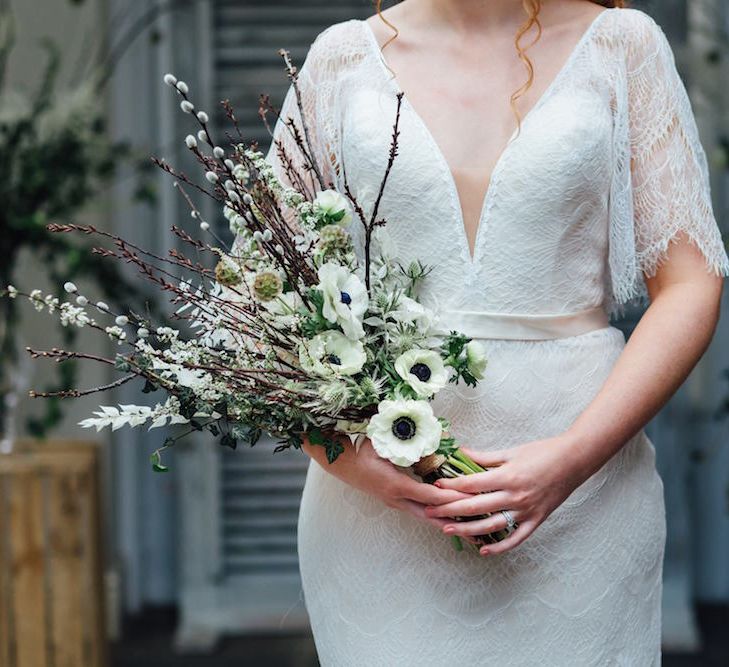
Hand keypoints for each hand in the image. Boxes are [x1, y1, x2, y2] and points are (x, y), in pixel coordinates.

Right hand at [302, 435, 473, 532]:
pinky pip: (421, 511)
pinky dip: (437, 516)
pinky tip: (450, 521)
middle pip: (432, 515)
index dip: (452, 498)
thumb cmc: (362, 449)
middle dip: (456, 521)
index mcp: (396, 485)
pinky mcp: (397, 501)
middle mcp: (398, 499)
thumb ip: (407, 440)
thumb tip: (432, 433)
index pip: (430, 496)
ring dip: (448, 523)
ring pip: (427, 517)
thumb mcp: (384, 442)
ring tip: (471, 534)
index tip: (472, 500)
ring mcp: (397, 503)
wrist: (341, 463)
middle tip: (480, 530)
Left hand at [425, 435, 585, 555]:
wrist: (574, 460)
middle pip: (475, 507)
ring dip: (467, 530)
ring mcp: (526, 511)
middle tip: (429, 512)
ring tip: (447, 530)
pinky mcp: (536, 520)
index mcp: (507, 476)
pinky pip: (516, 538)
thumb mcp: (511, 452)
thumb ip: (485, 457)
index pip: (472, 484)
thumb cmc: (542, 452)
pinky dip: (499, 547)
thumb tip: (460, 453)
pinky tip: (483, 550)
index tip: (435, 487)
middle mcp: (515, 496)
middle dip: (449, 510)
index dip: (451, 486)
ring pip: (491, 526)